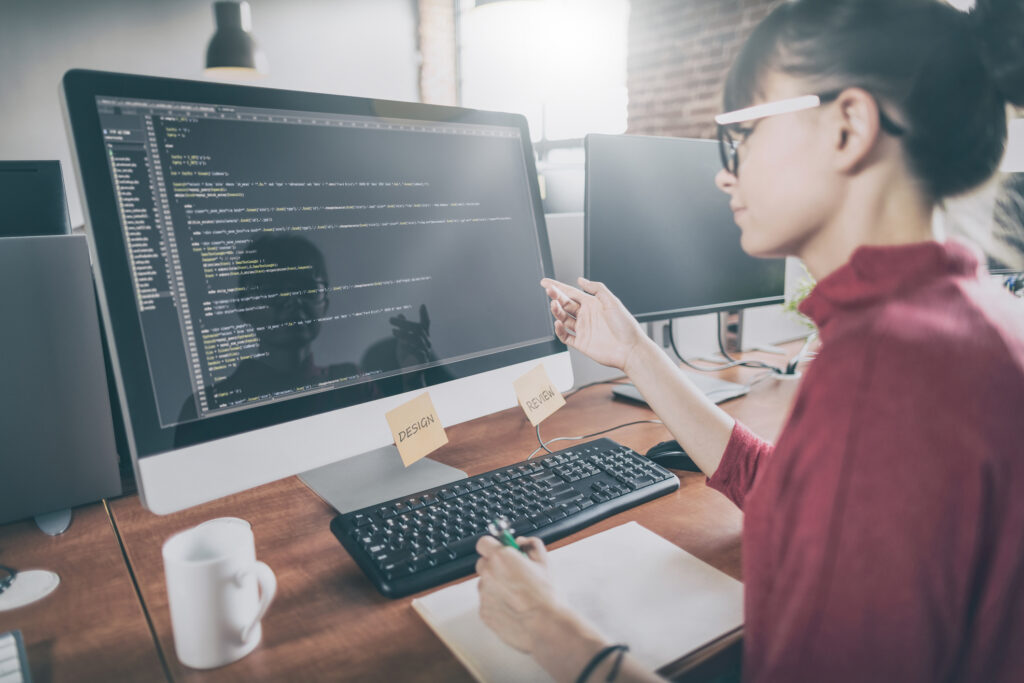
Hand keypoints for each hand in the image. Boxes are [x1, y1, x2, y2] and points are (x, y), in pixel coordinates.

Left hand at [390, 304, 432, 366]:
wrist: (411, 374)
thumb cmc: (408, 355)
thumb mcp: (403, 341)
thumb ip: (403, 329)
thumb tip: (399, 315)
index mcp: (423, 337)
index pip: (426, 324)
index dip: (425, 315)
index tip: (423, 305)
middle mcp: (427, 343)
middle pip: (418, 329)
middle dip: (404, 323)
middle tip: (391, 319)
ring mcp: (426, 352)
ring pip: (417, 340)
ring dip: (405, 334)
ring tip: (394, 331)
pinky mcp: (422, 361)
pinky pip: (417, 352)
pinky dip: (409, 347)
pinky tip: (402, 344)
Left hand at [475, 535, 566, 652]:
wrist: (546, 627)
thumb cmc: (546, 597)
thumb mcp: (545, 562)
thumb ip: (531, 544)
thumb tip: (520, 542)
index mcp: (501, 558)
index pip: (483, 542)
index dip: (493, 546)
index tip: (502, 551)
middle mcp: (488, 574)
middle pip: (483, 563)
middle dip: (495, 566)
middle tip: (513, 573)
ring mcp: (484, 595)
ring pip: (485, 584)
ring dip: (496, 586)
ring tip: (517, 595)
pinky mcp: (484, 612)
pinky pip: (487, 602)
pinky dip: (496, 603)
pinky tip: (514, 607)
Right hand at [541, 277, 646, 371]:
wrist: (630, 349)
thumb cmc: (625, 326)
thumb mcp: (612, 301)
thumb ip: (597, 289)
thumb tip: (581, 279)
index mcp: (593, 304)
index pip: (571, 292)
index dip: (558, 287)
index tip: (546, 282)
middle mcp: (586, 315)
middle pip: (565, 304)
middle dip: (555, 296)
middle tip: (549, 291)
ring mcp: (583, 329)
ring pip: (563, 318)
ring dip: (557, 311)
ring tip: (554, 305)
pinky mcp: (581, 343)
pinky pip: (565, 336)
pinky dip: (559, 331)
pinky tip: (558, 324)